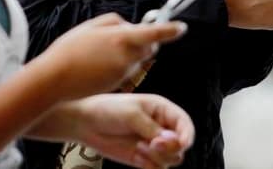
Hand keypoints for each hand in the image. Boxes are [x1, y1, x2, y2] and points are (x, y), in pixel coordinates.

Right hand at [35, 14, 186, 100]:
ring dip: (129, 55)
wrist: (55, 79)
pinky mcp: (118, 83)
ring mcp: (123, 72)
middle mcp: (127, 56)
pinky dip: (118, 67)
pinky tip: (98, 65)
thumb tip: (128, 26)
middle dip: (145, 42)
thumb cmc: (69, 50)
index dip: (170, 30)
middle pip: (149, 47)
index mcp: (122, 38)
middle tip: (125, 38)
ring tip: (101, 53)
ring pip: (137, 60)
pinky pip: (126, 72)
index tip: (182, 28)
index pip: (155, 33)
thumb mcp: (90, 27)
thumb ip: (113, 22)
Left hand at [70, 94, 193, 168]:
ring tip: (139, 148)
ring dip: (158, 157)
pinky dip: (149, 165)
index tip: (181, 143)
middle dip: (169, 148)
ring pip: (171, 159)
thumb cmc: (108, 110)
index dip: (187, 135)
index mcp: (162, 110)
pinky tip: (136, 156)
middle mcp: (161, 127)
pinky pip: (157, 168)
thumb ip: (153, 128)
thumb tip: (172, 141)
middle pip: (181, 145)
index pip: (184, 124)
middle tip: (153, 144)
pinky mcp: (143, 158)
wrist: (85, 123)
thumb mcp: (132, 114)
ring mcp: (153, 144)